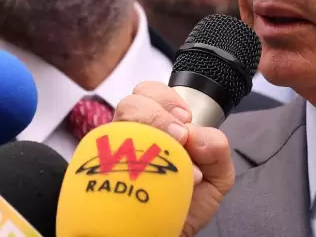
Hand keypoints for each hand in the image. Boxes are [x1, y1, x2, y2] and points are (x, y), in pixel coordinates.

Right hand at [114, 81, 234, 236]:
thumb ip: (218, 150)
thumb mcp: (217, 176)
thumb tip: (198, 134)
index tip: (185, 119)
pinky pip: (100, 160)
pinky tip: (145, 180)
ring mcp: (112, 155)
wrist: (171, 235)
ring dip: (144, 136)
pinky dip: (123, 164)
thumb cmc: (188, 203)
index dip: (165, 98)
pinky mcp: (98, 179)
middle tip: (179, 138)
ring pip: (114, 126)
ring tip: (167, 161)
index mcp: (157, 125)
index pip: (148, 92)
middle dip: (156, 114)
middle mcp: (131, 135)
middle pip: (129, 103)